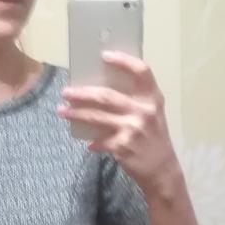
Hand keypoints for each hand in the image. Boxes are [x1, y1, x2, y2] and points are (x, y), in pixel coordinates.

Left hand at [57, 51, 180, 196]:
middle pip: (107, 96)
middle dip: (83, 93)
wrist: (162, 170)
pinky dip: (93, 142)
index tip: (104, 55)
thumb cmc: (155, 139)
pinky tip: (87, 143)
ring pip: (97, 117)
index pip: (141, 71)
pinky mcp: (122, 147)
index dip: (123, 61)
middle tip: (66, 92)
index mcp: (152, 98)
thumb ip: (136, 102)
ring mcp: (132, 129)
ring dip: (77, 114)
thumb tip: (103, 92)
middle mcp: (143, 111)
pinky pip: (100, 141)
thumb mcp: (153, 115)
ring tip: (62, 111)